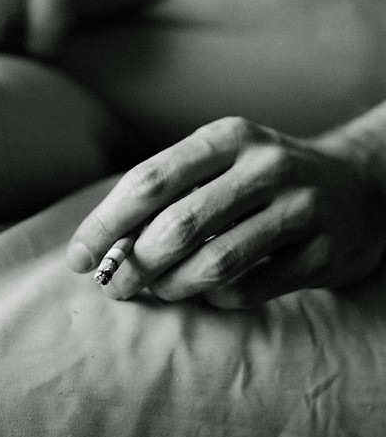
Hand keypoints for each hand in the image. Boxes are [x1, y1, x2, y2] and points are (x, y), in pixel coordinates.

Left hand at [67, 117, 385, 307]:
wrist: (357, 188)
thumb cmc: (261, 179)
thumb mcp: (217, 164)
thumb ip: (166, 194)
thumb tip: (102, 243)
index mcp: (225, 138)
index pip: (149, 181)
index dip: (106, 223)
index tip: (79, 258)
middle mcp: (264, 166)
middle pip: (178, 225)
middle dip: (134, 264)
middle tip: (114, 287)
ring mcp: (300, 207)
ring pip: (215, 262)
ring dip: (172, 286)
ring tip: (158, 291)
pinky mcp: (324, 251)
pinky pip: (251, 288)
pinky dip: (216, 298)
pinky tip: (208, 293)